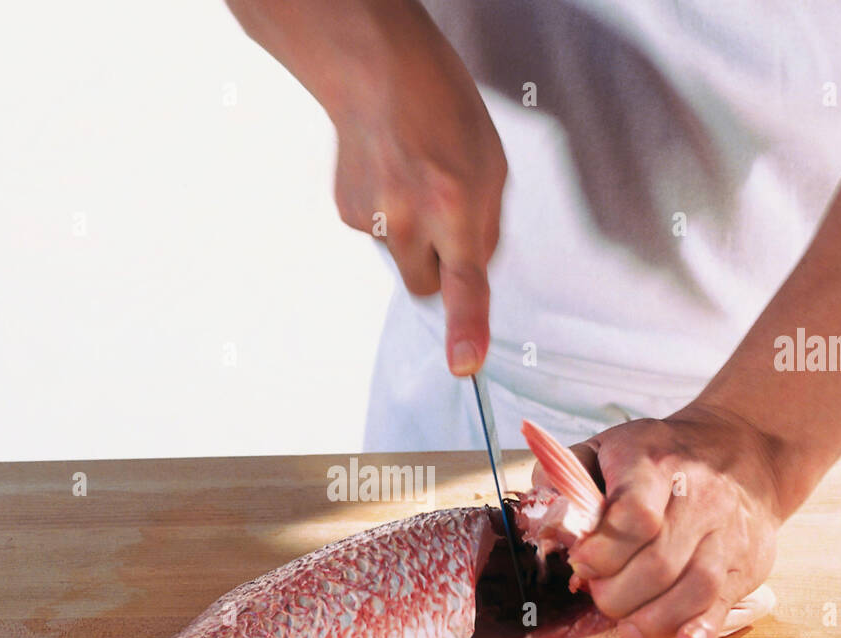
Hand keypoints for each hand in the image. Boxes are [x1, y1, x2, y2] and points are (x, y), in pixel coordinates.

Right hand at [226, 0, 504, 375]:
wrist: (376, 71)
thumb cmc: (442, 109)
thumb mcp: (492, 165)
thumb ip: (487, 228)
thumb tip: (474, 272)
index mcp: (455, 203)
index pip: (465, 282)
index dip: (466, 328)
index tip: (465, 364)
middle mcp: (409, 219)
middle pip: (428, 287)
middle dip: (440, 267)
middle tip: (444, 216)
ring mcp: (373, 221)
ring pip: (402, 263)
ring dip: (414, 239)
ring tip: (414, 182)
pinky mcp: (348, 216)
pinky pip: (380, 240)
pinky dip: (390, 218)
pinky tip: (391, 176)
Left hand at [531, 404, 782, 637]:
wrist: (741, 449)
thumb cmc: (659, 456)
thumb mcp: (607, 446)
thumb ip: (564, 476)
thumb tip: (545, 520)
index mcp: (655, 465)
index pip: (634, 515)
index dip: (602, 550)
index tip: (581, 563)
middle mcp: (699, 498)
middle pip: (658, 562)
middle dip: (616, 593)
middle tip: (598, 594)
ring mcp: (727, 532)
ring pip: (693, 588)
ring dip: (651, 619)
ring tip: (625, 625)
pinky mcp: (747, 562)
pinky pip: (725, 601)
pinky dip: (703, 628)